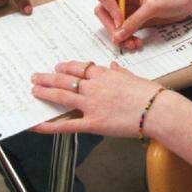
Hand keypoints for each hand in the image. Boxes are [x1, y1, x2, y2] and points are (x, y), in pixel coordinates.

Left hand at [31, 60, 169, 137]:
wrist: (157, 110)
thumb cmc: (151, 94)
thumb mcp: (134, 78)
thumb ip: (121, 73)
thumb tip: (114, 66)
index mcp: (106, 75)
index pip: (81, 67)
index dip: (67, 67)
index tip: (59, 66)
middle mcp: (95, 87)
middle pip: (66, 78)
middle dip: (49, 77)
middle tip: (37, 76)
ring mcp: (92, 104)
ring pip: (62, 95)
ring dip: (45, 91)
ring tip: (34, 89)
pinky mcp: (93, 123)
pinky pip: (66, 124)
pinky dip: (49, 125)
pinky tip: (37, 124)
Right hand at [94, 0, 191, 46]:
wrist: (189, 1)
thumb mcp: (153, 6)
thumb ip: (134, 20)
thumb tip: (118, 34)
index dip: (110, 11)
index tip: (121, 21)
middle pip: (104, 13)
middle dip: (112, 28)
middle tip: (122, 38)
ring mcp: (128, 9)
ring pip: (113, 26)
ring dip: (120, 37)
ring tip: (133, 43)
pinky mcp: (135, 20)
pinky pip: (124, 32)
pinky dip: (127, 39)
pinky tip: (137, 42)